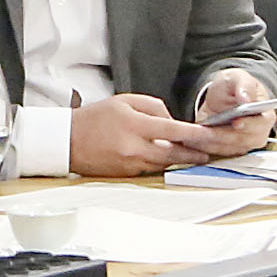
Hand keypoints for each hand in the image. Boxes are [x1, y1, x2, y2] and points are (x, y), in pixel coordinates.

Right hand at [71, 93, 236, 175]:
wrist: (67, 141)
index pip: (172, 130)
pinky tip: (168, 160)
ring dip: (179, 161)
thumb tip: (172, 121)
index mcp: (134, 125)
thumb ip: (153, 107)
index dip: (194, 134)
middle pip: (172, 154)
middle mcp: (133, 147)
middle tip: (207, 153)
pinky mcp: (125, 175)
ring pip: (163, 164)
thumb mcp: (124, 101)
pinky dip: (160, 164)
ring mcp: (129, 164)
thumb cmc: (95, 118)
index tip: (208, 135)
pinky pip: (150, 169)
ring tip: (194, 156)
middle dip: (192, 154)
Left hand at [194, 71, 276, 148]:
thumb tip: (246, 98)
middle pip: (244, 140)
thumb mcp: (238, 78)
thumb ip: (244, 85)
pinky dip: (206, 147)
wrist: (222, 97)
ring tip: (197, 135)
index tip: (236, 122)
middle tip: (208, 131)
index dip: (249, 124)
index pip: (261, 124)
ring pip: (229, 148)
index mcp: (265, 115)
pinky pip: (218, 152)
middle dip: (225, 135)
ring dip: (213, 143)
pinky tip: (193, 140)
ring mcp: (245, 144)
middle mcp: (258, 133)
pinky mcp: (230, 150)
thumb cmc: (234, 87)